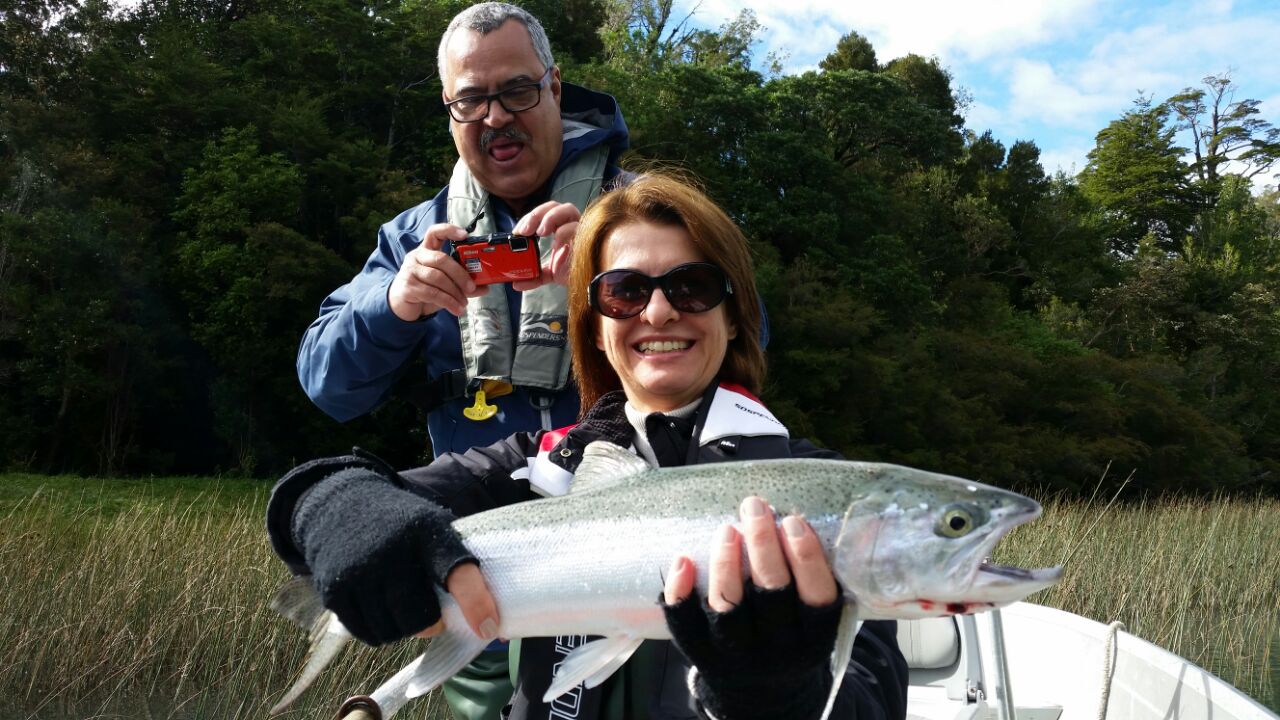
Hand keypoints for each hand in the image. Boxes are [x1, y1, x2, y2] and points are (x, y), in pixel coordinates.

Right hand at [292, 466, 486, 645]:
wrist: (339, 503)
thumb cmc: (399, 524)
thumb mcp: (430, 526)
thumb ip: (455, 564)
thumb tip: (491, 624)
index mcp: (426, 531)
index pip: (458, 572)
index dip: (476, 603)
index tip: (488, 628)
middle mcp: (392, 551)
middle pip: (422, 617)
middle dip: (433, 624)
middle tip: (435, 617)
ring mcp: (360, 571)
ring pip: (394, 631)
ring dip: (404, 629)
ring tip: (403, 606)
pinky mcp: (335, 590)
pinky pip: (368, 634)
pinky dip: (380, 631)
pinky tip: (380, 609)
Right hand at [388, 223, 487, 319]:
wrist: (402, 306)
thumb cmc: (425, 290)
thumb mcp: (446, 285)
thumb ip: (463, 284)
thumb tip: (485, 286)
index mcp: (426, 250)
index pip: (435, 232)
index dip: (449, 230)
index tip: (465, 235)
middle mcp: (416, 257)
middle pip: (441, 259)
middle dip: (460, 274)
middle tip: (471, 287)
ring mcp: (410, 271)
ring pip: (437, 277)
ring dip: (455, 292)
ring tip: (464, 303)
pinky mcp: (407, 286)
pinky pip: (432, 293)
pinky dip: (448, 302)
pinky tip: (457, 309)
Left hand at [509, 200, 579, 290]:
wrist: (586, 284)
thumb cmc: (569, 272)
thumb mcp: (546, 274)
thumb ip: (532, 276)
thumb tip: (516, 284)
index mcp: (559, 226)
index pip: (544, 211)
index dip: (530, 218)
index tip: (517, 232)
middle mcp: (570, 223)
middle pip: (554, 206)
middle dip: (537, 215)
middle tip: (524, 231)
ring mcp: (579, 229)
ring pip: (568, 209)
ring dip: (550, 218)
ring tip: (540, 232)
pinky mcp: (587, 238)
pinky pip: (577, 228)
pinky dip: (564, 233)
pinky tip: (556, 246)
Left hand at [661, 496, 842, 719]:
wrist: (761, 694)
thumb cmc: (791, 636)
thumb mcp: (814, 619)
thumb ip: (816, 577)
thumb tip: (820, 519)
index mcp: (813, 637)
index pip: (816, 596)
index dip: (806, 557)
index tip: (793, 521)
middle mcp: (777, 649)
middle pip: (770, 594)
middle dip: (763, 545)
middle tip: (755, 507)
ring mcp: (736, 653)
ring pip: (728, 606)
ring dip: (726, 562)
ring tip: (728, 529)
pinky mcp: (702, 654)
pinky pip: (686, 624)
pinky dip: (680, 591)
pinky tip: (683, 559)